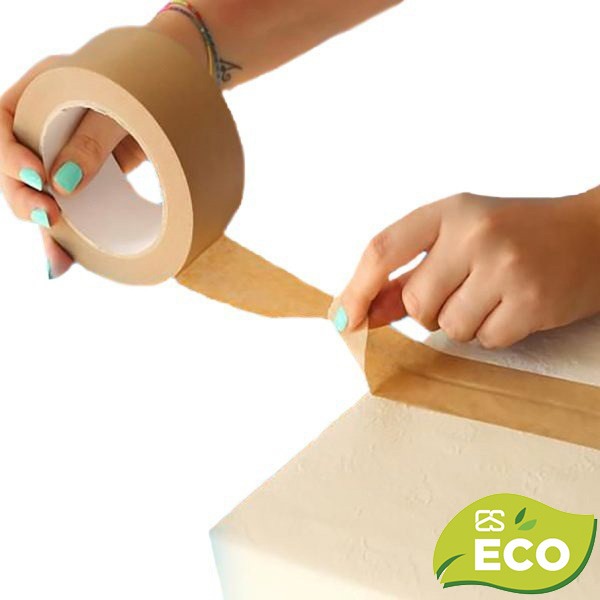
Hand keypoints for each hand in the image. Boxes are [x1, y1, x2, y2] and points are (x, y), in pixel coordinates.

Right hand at [0, 56, 145, 278]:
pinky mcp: (83, 183)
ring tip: (57, 259)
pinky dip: (67, 237)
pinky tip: (64, 262)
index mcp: (40, 94)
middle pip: (16, 168)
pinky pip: (68, 210)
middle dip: (25, 199)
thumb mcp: (121, 105)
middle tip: (49, 218)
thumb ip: (93, 138)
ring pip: (40, 196)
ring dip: (45, 230)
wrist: (177, 105)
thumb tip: (64, 184)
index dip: (10, 154)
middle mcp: (44, 129)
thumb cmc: (147, 91)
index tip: (37, 176)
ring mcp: (62, 159)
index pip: (4, 124)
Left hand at [338, 191, 599, 348]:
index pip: (383, 249)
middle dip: (427, 311)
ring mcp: (506, 267)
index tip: (343, 319)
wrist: (591, 236)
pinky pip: (484, 341)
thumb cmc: (514, 236)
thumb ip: (407, 273)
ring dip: (462, 322)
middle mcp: (476, 233)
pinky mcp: (532, 301)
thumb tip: (358, 312)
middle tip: (461, 291)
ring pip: (447, 327)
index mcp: (450, 210)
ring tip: (492, 295)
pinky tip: (513, 307)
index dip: (356, 288)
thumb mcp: (457, 238)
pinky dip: (492, 333)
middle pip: (415, 302)